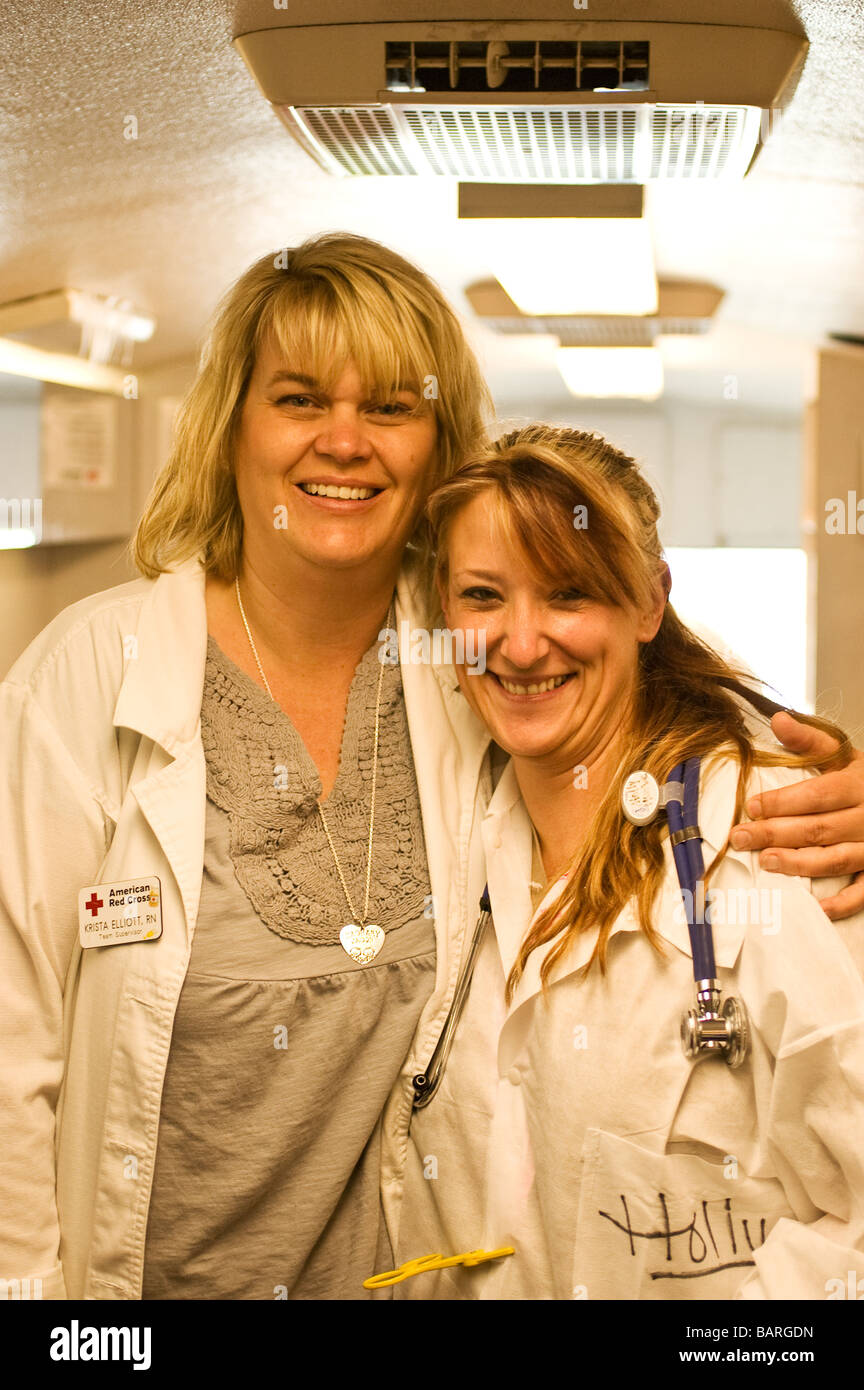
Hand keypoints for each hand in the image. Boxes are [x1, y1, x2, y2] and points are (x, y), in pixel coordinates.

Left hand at [730, 711, 863, 919]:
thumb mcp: (846, 755)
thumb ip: (812, 740)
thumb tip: (778, 719)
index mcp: (857, 784)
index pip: (817, 795)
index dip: (782, 802)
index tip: (750, 806)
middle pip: (818, 828)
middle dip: (775, 833)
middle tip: (741, 838)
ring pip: (836, 859)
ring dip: (800, 864)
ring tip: (767, 862)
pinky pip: (863, 892)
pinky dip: (842, 903)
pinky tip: (817, 908)